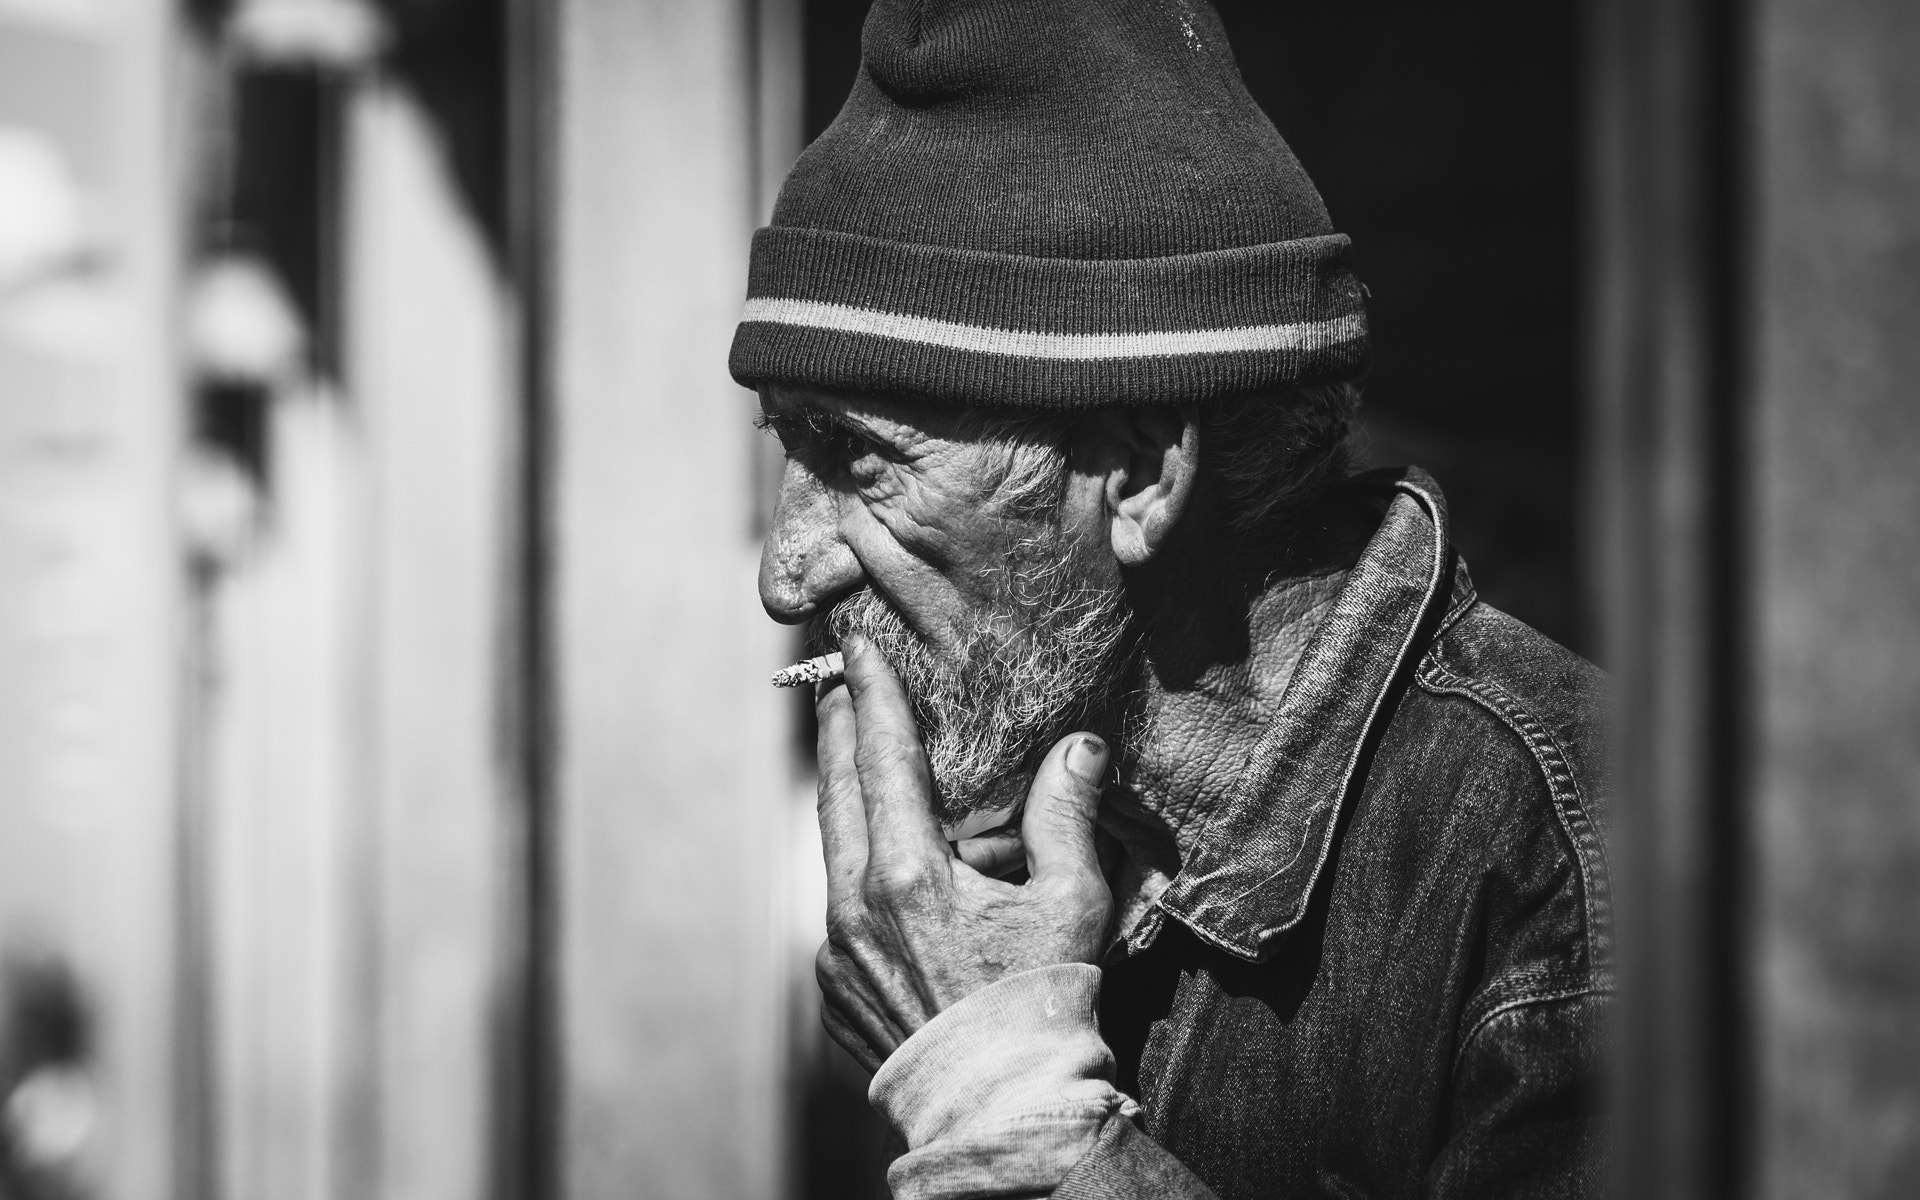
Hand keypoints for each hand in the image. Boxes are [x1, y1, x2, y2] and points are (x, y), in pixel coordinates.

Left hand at [813, 634, 1114, 1072]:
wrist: (1000, 1111)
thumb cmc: (1042, 1005)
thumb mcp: (1071, 904)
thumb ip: (1066, 816)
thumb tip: (1078, 747)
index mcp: (909, 872)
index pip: (885, 758)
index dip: (873, 694)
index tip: (854, 648)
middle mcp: (855, 905)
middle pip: (837, 792)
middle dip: (840, 732)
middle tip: (840, 685)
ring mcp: (835, 950)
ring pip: (831, 851)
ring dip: (846, 801)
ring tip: (857, 761)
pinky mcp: (833, 987)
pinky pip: (837, 910)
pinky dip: (855, 874)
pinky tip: (881, 869)